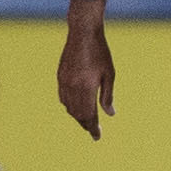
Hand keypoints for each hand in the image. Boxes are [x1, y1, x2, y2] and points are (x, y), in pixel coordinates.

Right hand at [56, 20, 114, 137]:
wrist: (82, 32)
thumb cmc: (100, 52)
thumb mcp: (109, 73)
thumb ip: (107, 95)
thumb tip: (110, 114)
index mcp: (86, 87)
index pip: (89, 115)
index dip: (93, 128)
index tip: (97, 137)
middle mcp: (73, 87)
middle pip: (78, 114)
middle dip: (85, 124)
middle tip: (93, 131)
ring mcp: (64, 82)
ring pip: (69, 107)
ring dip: (77, 116)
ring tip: (85, 121)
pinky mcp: (60, 76)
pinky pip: (63, 97)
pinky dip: (69, 106)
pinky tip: (74, 106)